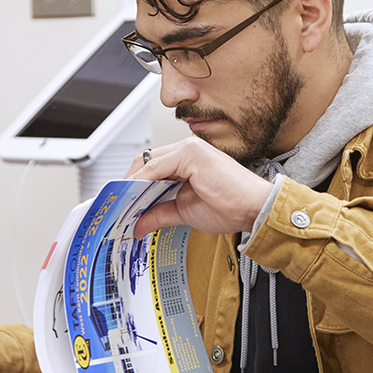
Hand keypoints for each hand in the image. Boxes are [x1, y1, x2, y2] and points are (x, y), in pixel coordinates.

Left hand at [124, 138, 273, 237]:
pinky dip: (140, 184)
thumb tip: (139, 223)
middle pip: (143, 162)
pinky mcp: (190, 154)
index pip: (149, 167)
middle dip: (127, 185)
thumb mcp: (185, 212)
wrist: (254, 209)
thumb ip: (160, 213)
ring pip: (146, 164)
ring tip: (121, 207)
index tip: (121, 204)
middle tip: (117, 207)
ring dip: (130, 186)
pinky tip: (134, 200)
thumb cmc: (231, 206)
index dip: (132, 185)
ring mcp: (188, 149)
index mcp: (187, 160)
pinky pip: (155, 168)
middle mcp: (186, 151)